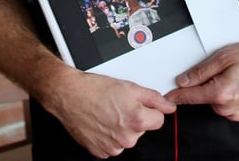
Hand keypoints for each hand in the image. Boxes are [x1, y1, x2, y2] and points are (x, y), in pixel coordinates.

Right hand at [38, 67, 176, 157]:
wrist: (69, 95)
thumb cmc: (95, 89)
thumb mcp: (130, 87)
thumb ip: (154, 98)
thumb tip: (169, 106)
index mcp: (137, 121)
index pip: (159, 120)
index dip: (150, 109)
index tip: (139, 105)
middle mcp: (127, 138)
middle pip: (142, 129)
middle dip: (134, 118)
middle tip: (118, 105)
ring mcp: (113, 147)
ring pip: (127, 138)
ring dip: (121, 127)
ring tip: (107, 112)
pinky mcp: (100, 152)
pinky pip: (112, 145)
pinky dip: (108, 136)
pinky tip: (100, 122)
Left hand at [165, 42, 238, 120]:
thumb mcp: (224, 56)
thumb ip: (201, 71)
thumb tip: (183, 81)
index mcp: (221, 92)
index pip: (190, 96)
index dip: (176, 95)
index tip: (165, 96)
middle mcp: (228, 106)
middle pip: (202, 98)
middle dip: (203, 84)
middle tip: (219, 68)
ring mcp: (235, 113)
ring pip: (213, 102)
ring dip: (215, 90)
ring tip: (232, 74)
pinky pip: (224, 106)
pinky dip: (225, 96)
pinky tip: (236, 83)